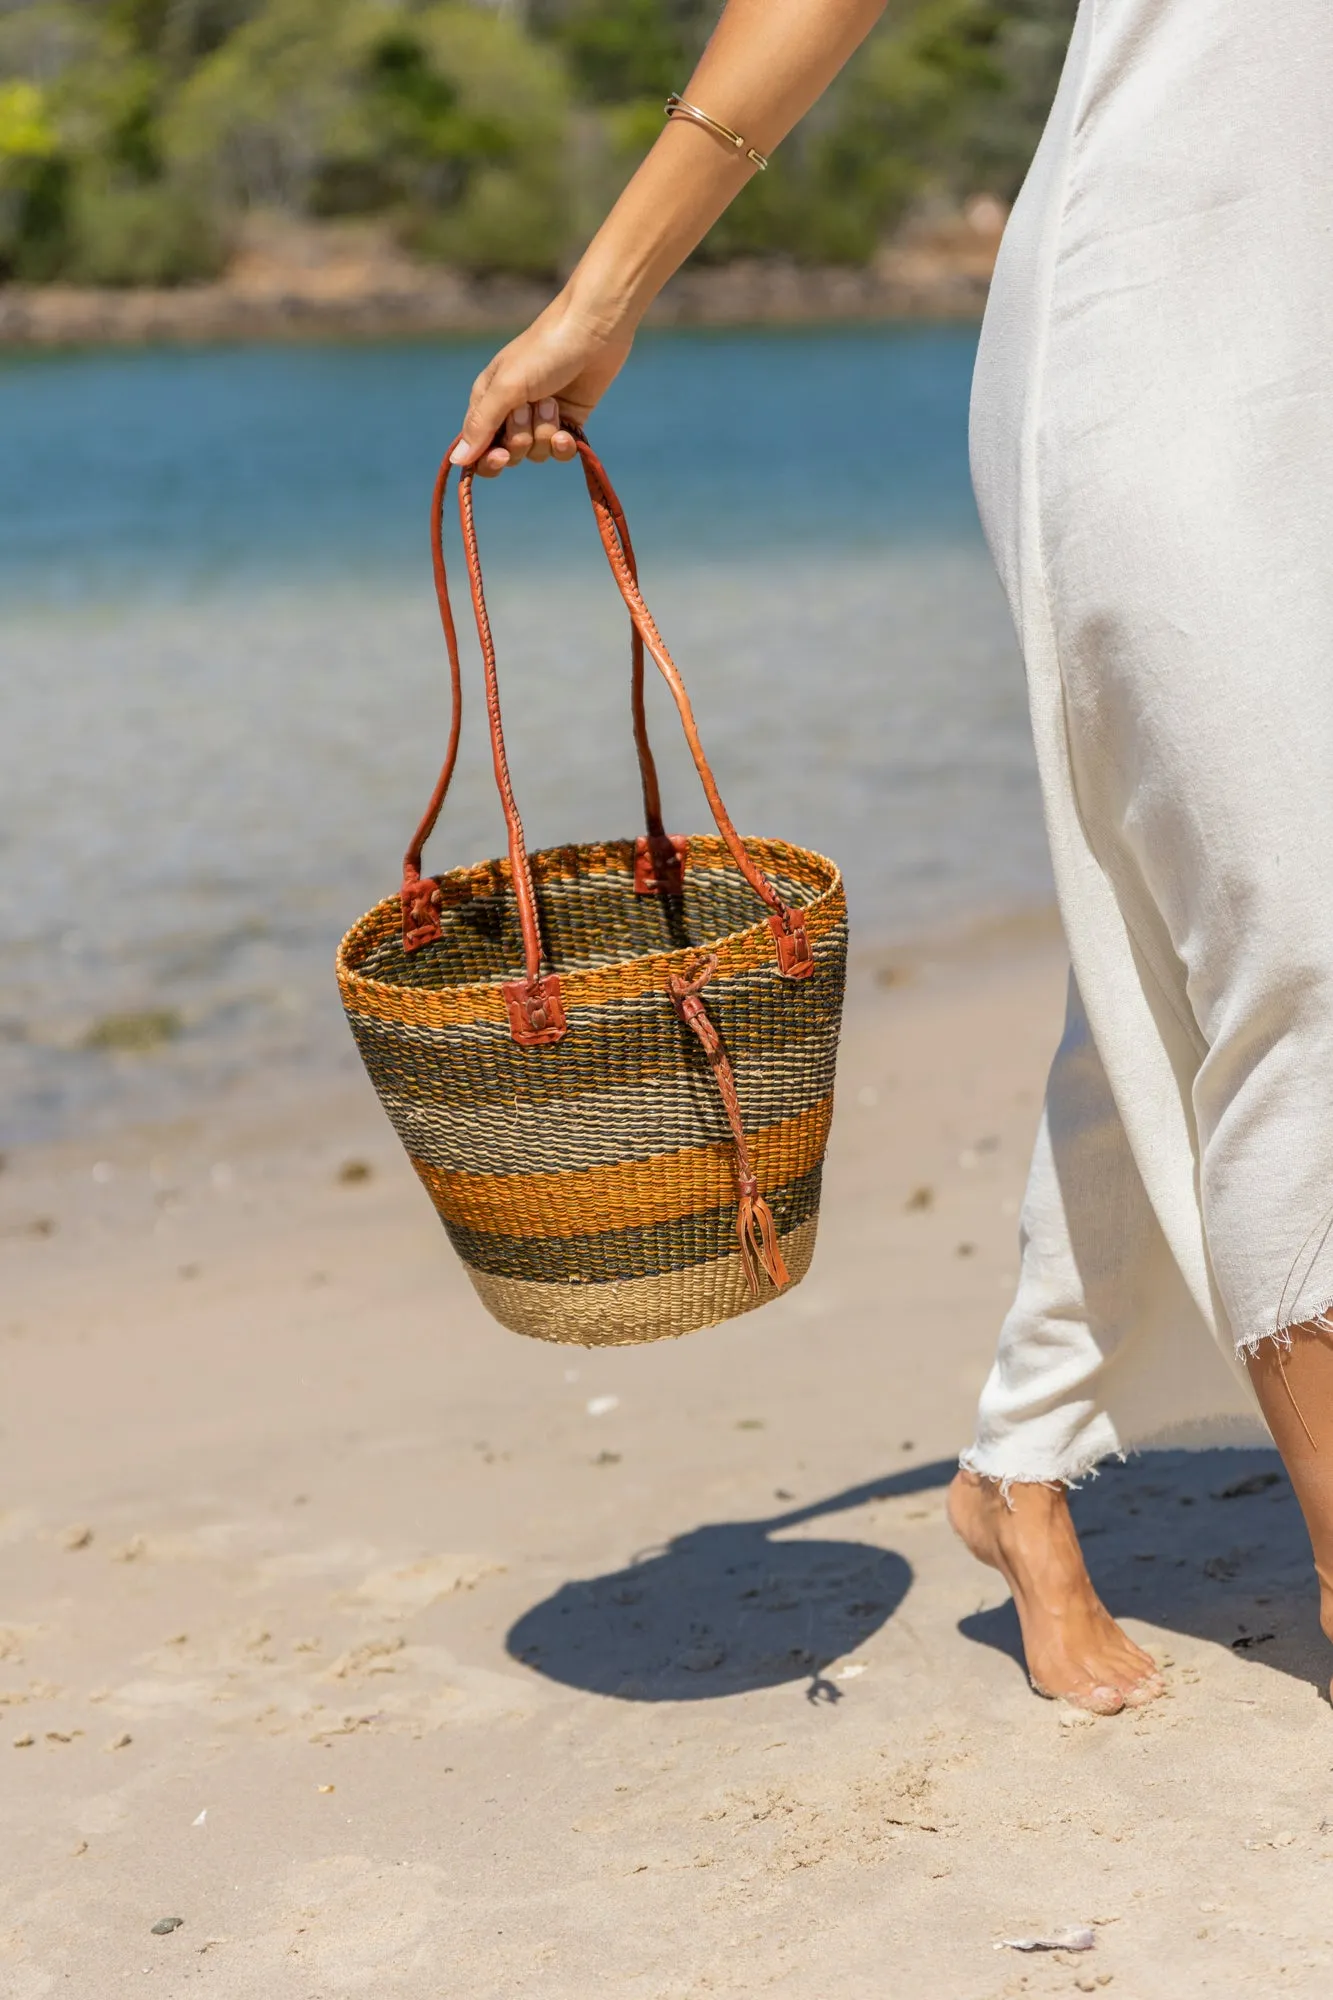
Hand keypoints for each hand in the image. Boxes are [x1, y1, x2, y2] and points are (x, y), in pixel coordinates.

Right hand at [449, 293, 635, 477]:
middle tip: (528, 409)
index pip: (477, 448)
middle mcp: (511, 412)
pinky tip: (568, 431)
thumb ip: (482, 425)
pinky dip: (564, 445)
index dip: (488, 459)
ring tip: (552, 401)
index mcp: (487, 400)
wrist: (593, 331)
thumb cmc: (543, 351)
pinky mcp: (568, 422)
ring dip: (545, 431)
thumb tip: (456, 461)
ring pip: (535, 454)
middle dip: (520, 438)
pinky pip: (560, 452)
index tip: (501, 455)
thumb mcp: (506, 387)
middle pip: (508, 454)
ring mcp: (540, 419)